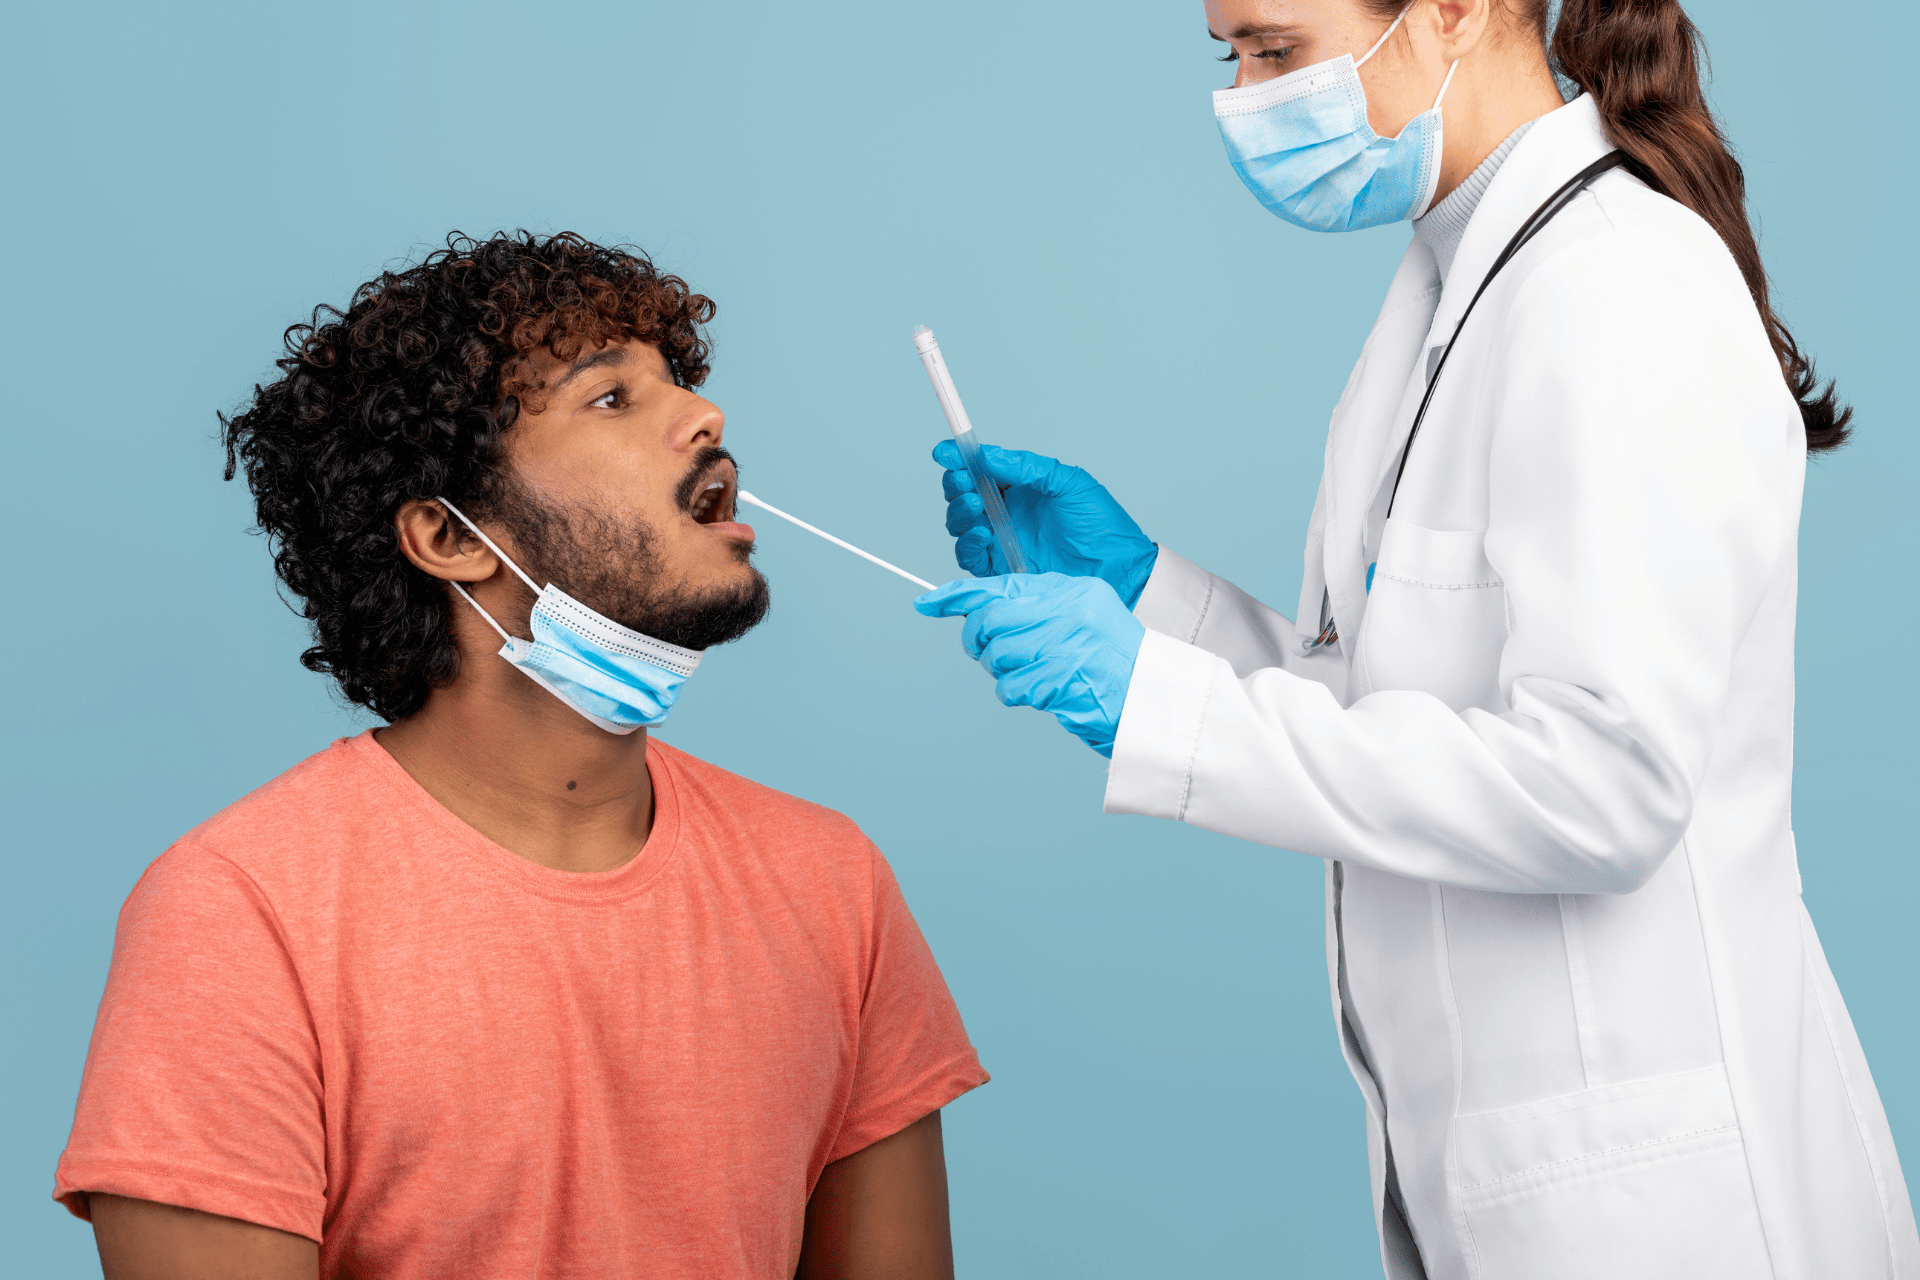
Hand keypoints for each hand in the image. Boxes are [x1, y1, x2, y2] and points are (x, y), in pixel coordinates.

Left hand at [915, 573, 1144, 756]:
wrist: (1152, 696)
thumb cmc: (1114, 658)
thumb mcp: (1082, 614)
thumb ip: (1036, 606)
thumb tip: (977, 609)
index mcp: (1070, 590)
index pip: (1000, 585)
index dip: (957, 595)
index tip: (926, 602)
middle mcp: (1066, 612)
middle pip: (990, 619)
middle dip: (978, 639)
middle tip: (988, 651)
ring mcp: (1063, 646)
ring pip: (996, 655)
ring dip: (1003, 671)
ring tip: (1034, 673)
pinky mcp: (1058, 681)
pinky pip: (1010, 687)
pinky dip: (1017, 693)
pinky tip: (1043, 691)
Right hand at [935, 443, 1157, 606]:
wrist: (1119, 570)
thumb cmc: (1102, 525)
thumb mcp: (1067, 482)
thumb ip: (1026, 467)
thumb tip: (988, 454)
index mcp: (1021, 488)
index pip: (981, 471)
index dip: (960, 460)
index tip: (945, 453)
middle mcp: (1008, 514)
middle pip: (964, 497)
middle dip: (956, 485)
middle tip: (964, 482)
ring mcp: (1003, 542)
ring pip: (962, 526)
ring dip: (960, 513)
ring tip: (974, 504)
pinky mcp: (1003, 570)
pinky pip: (972, 557)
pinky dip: (968, 544)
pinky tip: (981, 534)